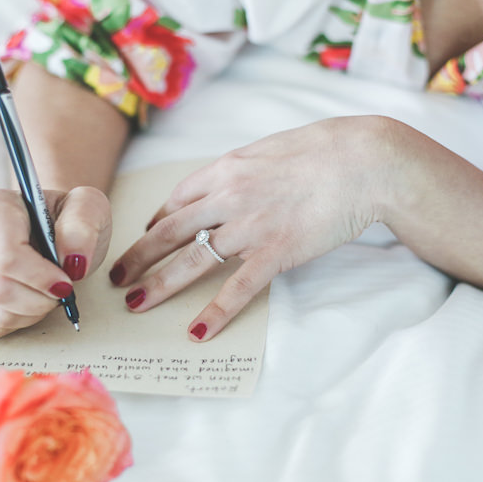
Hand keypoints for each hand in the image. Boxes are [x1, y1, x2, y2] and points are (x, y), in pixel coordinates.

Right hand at [0, 186, 111, 336]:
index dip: (40, 278)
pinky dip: (17, 320)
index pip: (6, 256)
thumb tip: (71, 261)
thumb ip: (83, 227)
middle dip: (39, 300)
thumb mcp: (90, 209)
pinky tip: (28, 299)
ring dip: (31, 311)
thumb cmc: (68, 220)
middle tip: (61, 290)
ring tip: (45, 291)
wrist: (53, 227)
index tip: (65, 284)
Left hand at [109, 116, 395, 340]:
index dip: (156, 221)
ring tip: (135, 304)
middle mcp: (228, 197)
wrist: (365, 161)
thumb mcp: (271, 149)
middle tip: (117, 277)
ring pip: (191, 261)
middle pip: (169, 232)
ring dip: (159, 285)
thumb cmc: (325, 150)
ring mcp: (249, 227)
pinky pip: (237, 288)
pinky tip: (197, 331)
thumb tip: (230, 181)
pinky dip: (215, 312)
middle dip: (138, 257)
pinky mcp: (276, 252)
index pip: (177, 199)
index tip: (147, 236)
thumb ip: (243, 169)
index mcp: (226, 169)